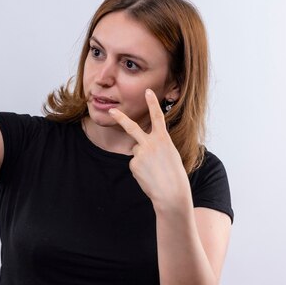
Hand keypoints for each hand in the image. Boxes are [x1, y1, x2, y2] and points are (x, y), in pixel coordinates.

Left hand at [109, 89, 190, 208]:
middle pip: (132, 128)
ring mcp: (141, 153)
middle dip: (120, 118)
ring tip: (153, 171)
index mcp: (163, 139)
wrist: (171, 193)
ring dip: (142, 160)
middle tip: (111, 112)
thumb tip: (138, 149)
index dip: (152, 103)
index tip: (148, 91)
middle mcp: (151, 143)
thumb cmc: (174, 175)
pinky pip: (134, 163)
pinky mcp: (133, 164)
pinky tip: (148, 176)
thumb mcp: (170, 155)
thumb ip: (155, 147)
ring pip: (136, 151)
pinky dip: (140, 170)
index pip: (157, 117)